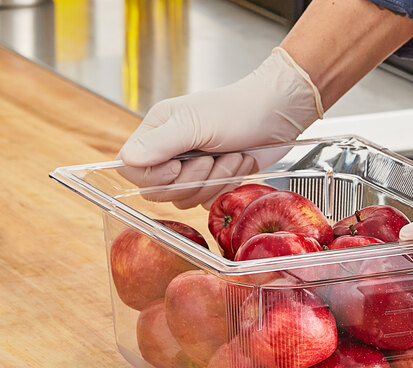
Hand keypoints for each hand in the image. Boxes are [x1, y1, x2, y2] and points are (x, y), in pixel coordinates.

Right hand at [117, 47, 322, 208]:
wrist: (276, 115)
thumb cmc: (237, 109)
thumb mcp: (195, 123)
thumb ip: (160, 143)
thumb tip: (127, 159)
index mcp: (156, 132)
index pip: (132, 170)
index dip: (154, 177)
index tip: (178, 167)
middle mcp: (169, 153)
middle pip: (160, 191)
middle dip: (192, 180)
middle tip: (212, 158)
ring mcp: (191, 170)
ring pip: (187, 199)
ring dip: (215, 181)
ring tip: (232, 156)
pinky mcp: (213, 182)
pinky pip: (208, 202)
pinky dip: (227, 187)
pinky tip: (239, 165)